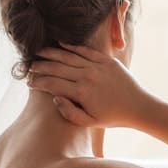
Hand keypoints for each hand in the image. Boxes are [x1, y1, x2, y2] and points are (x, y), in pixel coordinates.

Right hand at [26, 41, 146, 127]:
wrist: (138, 106)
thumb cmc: (112, 117)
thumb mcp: (90, 122)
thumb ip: (69, 113)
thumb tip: (55, 98)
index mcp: (81, 93)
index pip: (52, 84)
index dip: (38, 82)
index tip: (29, 82)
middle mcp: (87, 76)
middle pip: (57, 67)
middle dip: (40, 66)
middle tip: (29, 67)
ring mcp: (97, 66)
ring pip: (68, 56)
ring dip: (51, 53)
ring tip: (38, 52)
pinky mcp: (106, 60)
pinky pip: (85, 50)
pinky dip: (71, 46)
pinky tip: (60, 44)